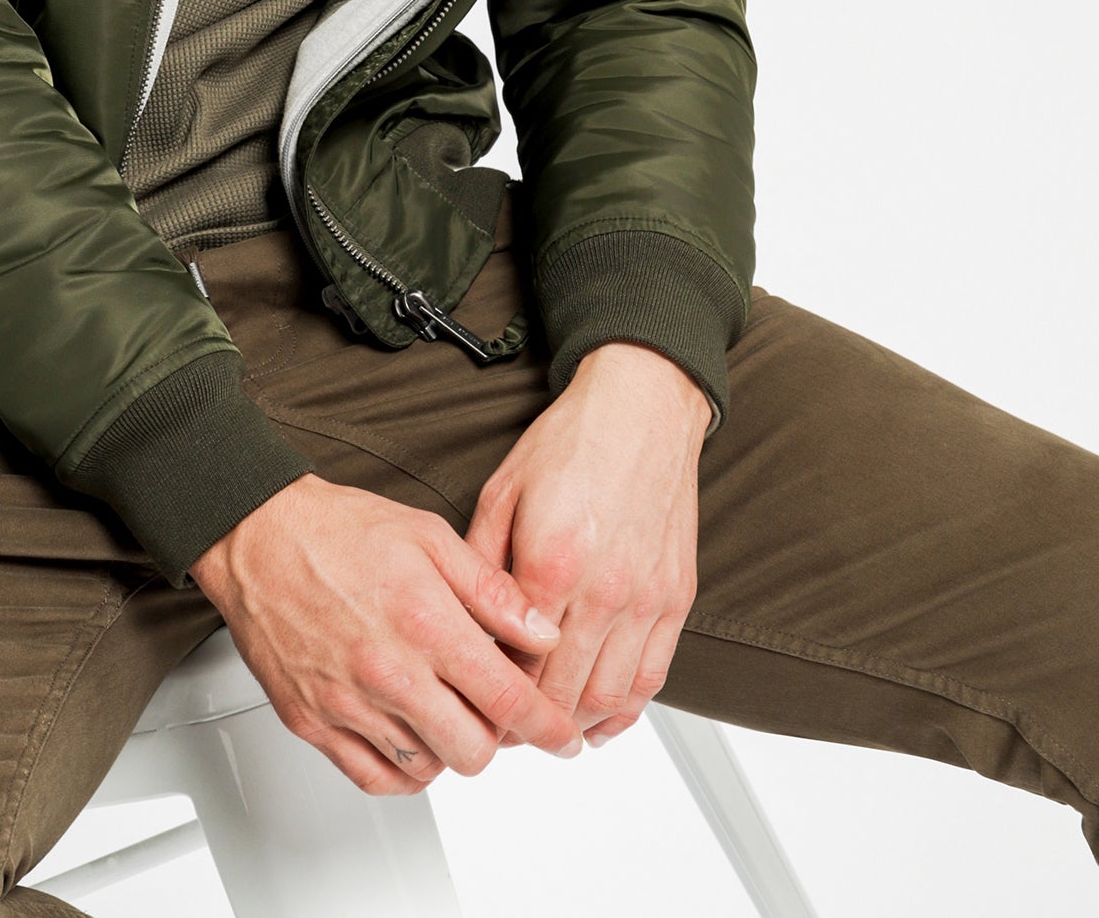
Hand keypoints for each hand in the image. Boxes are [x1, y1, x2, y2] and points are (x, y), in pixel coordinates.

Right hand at [187, 471, 582, 793]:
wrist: (256, 534)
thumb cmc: (337, 530)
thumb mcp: (430, 536)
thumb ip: (492, 591)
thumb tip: (541, 632)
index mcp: (424, 621)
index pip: (507, 699)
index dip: (548, 726)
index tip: (563, 736)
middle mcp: (387, 671)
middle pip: (472, 750)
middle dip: (496, 736)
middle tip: (492, 711)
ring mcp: (346, 703)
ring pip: (427, 769)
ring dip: (448, 748)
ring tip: (444, 710)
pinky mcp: (311, 721)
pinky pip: (373, 779)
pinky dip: (402, 770)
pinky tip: (408, 736)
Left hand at [464, 341, 707, 749]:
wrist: (641, 408)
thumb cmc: (572, 441)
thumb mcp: (502, 490)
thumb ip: (481, 562)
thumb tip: (464, 617)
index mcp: (551, 562)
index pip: (515, 662)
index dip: (491, 694)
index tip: (474, 703)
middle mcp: (603, 589)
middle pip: (560, 691)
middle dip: (528, 723)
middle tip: (503, 731)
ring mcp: (645, 598)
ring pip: (608, 696)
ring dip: (574, 724)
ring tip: (547, 730)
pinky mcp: (676, 599)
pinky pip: (653, 677)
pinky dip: (626, 711)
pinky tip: (601, 720)